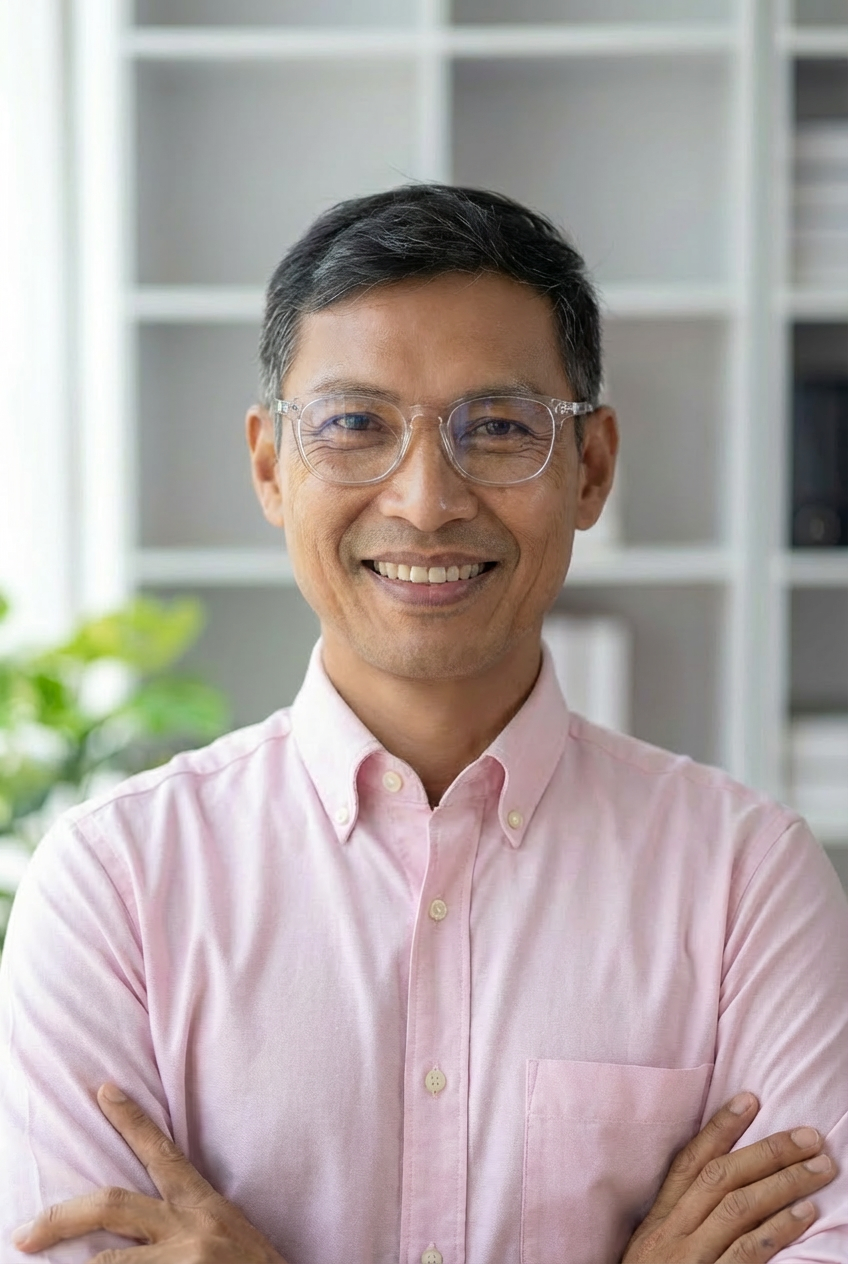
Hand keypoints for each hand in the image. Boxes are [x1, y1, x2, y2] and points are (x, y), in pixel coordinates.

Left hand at [11, 1083, 290, 1261]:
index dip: (131, 1118)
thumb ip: (183, 1220)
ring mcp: (185, 1261)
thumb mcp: (223, 1232)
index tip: (102, 1089)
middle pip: (110, 1204)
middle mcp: (190, 1227)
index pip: (161, 1151)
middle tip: (23, 1235)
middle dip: (59, 1218)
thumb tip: (131, 1224)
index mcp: (203, 1205)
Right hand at [622, 1091, 835, 1261]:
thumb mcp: (652, 1251)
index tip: (750, 1099)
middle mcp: (672, 1232)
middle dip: (767, 1151)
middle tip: (809, 1136)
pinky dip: (777, 1230)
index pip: (689, 1161)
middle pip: (721, 1177)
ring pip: (738, 1207)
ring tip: (820, 1169)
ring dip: (783, 1183)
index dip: (720, 1127)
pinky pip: (746, 1253)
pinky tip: (804, 1214)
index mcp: (658, 1220)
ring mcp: (690, 1259)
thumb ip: (680, 1220)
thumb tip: (720, 1188)